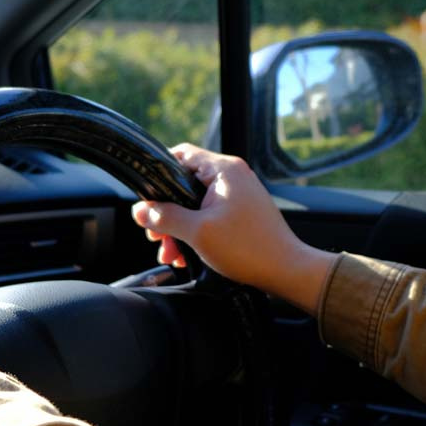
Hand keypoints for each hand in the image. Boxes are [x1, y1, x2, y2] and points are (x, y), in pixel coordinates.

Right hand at [131, 144, 336, 312]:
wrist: (286, 270)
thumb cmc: (247, 248)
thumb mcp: (197, 232)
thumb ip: (165, 217)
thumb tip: (139, 210)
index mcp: (224, 170)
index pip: (181, 154)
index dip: (158, 173)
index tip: (145, 197)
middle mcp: (233, 176)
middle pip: (185, 184)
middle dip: (167, 212)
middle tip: (156, 235)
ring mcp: (239, 194)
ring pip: (195, 204)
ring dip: (179, 228)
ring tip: (171, 253)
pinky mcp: (243, 212)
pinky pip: (210, 216)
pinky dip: (196, 232)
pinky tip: (186, 255)